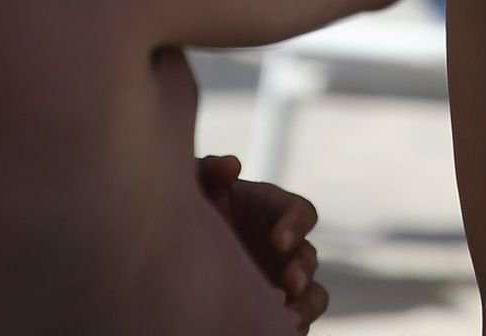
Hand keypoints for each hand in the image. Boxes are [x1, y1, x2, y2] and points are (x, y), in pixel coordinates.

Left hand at [197, 156, 328, 328]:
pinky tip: (275, 328)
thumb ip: (211, 169)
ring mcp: (280, 281)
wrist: (173, 250)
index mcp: (274, 211)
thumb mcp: (196, 183)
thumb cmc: (193, 205)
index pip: (303, 214)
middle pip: (309, 258)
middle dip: (302, 270)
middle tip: (290, 282)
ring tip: (287, 318)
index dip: (296, 225)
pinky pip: (294, 322)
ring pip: (313, 295)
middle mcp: (283, 247)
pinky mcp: (271, 308)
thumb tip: (233, 166)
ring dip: (306, 305)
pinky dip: (292, 326)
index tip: (278, 241)